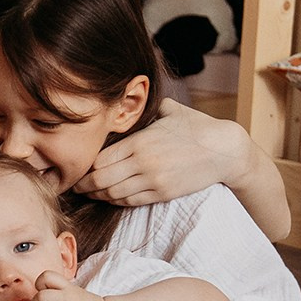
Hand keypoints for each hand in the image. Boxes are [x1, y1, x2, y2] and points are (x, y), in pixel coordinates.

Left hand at [74, 98, 249, 205]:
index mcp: (141, 141)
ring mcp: (154, 181)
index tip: (77, 165)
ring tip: (88, 192)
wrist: (226, 150)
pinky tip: (109, 196)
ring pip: (114, 193)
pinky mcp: (163, 193)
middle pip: (102, 179)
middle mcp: (144, 163)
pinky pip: (131, 201)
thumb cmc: (197, 127)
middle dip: (85, 184)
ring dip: (98, 195)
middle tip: (74, 185)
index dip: (85, 166)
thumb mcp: (169, 111)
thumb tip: (127, 100)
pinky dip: (116, 200)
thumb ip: (146, 110)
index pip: (100, 158)